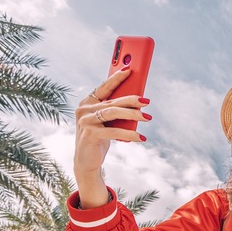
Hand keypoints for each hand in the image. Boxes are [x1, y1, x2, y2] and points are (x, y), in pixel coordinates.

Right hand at [73, 66, 150, 207]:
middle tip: (147, 101)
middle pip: (112, 101)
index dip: (116, 77)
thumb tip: (138, 102)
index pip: (104, 87)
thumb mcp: (107, 122)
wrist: (87, 161)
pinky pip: (113, 131)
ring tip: (148, 118)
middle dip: (131, 99)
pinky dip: (129, 134)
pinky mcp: (89, 134)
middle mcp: (84, 109)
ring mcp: (85, 121)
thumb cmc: (100, 138)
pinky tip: (141, 137)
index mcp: (87, 102)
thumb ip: (115, 110)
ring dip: (133, 115)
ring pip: (113, 112)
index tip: (129, 69)